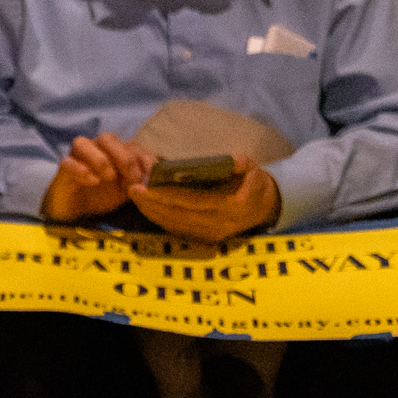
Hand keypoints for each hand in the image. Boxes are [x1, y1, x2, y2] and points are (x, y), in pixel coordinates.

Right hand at [40, 132, 154, 223]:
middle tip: (132, 179)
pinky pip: (67, 162)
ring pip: (82, 143)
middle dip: (124, 157)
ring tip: (109, 178)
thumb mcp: (128, 191)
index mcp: (115, 152)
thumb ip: (140, 183)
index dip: (143, 158)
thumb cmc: (104, 196)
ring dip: (100, 159)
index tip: (150, 175)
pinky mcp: (63, 170)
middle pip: (108, 138)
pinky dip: (81, 170)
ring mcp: (77, 158)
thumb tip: (152, 182)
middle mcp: (96, 149)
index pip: (131, 145)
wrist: (76, 211)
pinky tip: (93, 182)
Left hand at [131, 158, 280, 242]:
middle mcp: (220, 224)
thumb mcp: (252, 168)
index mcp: (231, 205)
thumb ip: (240, 163)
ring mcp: (212, 234)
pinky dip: (161, 220)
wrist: (265, 207)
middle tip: (132, 190)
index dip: (167, 195)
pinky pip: (179, 230)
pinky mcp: (206, 239)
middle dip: (153, 204)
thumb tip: (232, 158)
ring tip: (135, 197)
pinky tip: (147, 209)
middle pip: (179, 215)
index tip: (146, 185)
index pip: (193, 201)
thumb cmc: (253, 182)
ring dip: (152, 213)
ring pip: (176, 225)